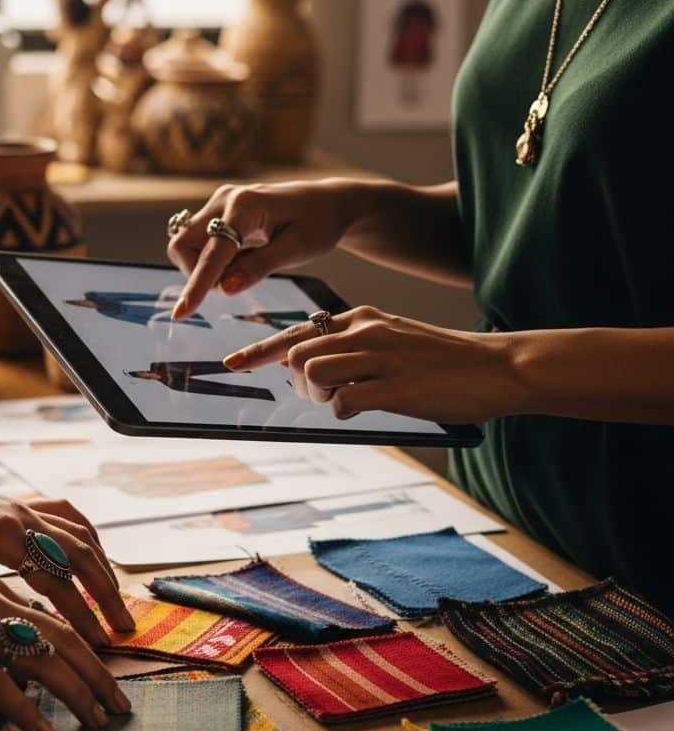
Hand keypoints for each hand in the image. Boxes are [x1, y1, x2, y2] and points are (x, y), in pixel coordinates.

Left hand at [0, 462, 135, 647]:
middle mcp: (22, 516)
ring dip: (104, 569)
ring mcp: (26, 508)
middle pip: (82, 555)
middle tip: (123, 628)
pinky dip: (91, 541)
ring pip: (83, 536)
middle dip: (106, 594)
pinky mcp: (24, 506)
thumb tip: (2, 643)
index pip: (56, 579)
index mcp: (2, 534)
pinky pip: (70, 519)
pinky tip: (98, 561)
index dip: (81, 614)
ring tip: (117, 602)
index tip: (98, 643)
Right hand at [0, 552, 131, 730]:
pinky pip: (0, 686)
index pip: (55, 622)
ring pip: (43, 662)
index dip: (86, 653)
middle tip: (119, 705)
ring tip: (97, 720)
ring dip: (77, 694)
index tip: (104, 676)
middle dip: (98, 676)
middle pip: (64, 641)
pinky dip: (28, 710)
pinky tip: (44, 730)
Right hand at [167, 179, 357, 317]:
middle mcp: (225, 199)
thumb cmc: (318, 224)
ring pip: (187, 246)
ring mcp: (219, 203)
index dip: (196, 285)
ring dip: (206, 268)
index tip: (181, 314)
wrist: (326, 203)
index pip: (212, 253)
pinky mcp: (218, 211)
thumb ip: (259, 267)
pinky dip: (214, 260)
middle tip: (238, 280)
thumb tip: (225, 289)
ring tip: (246, 266)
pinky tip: (245, 255)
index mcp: (245, 206)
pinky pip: (200, 243)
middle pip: (184, 245)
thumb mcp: (297, 250)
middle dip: (199, 273)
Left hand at [223, 306, 522, 424]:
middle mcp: (365, 331)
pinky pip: (342, 403)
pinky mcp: (393, 386)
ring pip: (313, 374)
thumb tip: (312, 366)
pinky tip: (368, 410)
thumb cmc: (444, 360)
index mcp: (362, 318)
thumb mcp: (394, 338)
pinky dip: (344, 412)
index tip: (232, 363)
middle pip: (297, 355)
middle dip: (299, 383)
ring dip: (320, 397)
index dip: (260, 350)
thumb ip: (354, 346)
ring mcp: (378, 357)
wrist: (497, 366)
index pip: (297, 332)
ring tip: (350, 401)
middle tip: (328, 396)